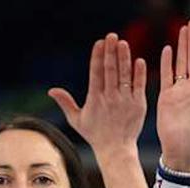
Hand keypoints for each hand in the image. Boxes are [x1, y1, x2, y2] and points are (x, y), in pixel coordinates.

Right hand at [49, 33, 146, 157]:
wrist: (115, 150)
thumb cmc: (95, 134)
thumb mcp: (76, 119)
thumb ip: (65, 103)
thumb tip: (51, 90)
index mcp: (95, 99)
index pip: (96, 73)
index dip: (97, 57)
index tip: (99, 43)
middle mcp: (110, 98)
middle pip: (110, 71)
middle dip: (110, 52)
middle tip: (112, 36)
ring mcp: (125, 101)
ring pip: (124, 76)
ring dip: (124, 58)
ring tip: (123, 43)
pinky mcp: (138, 105)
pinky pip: (138, 86)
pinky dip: (138, 74)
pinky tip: (138, 60)